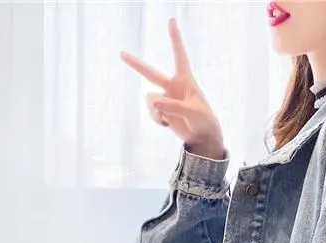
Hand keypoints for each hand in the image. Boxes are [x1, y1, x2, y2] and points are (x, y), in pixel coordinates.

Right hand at [120, 18, 223, 159]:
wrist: (203, 138)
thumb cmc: (204, 120)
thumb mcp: (192, 113)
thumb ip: (174, 107)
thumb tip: (155, 102)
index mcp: (185, 80)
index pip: (179, 55)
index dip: (175, 38)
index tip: (172, 21)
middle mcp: (173, 86)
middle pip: (151, 73)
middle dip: (136, 64)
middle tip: (121, 53)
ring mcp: (166, 99)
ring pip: (150, 100)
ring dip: (155, 110)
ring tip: (166, 119)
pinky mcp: (163, 111)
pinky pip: (152, 112)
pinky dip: (157, 119)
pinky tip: (167, 124)